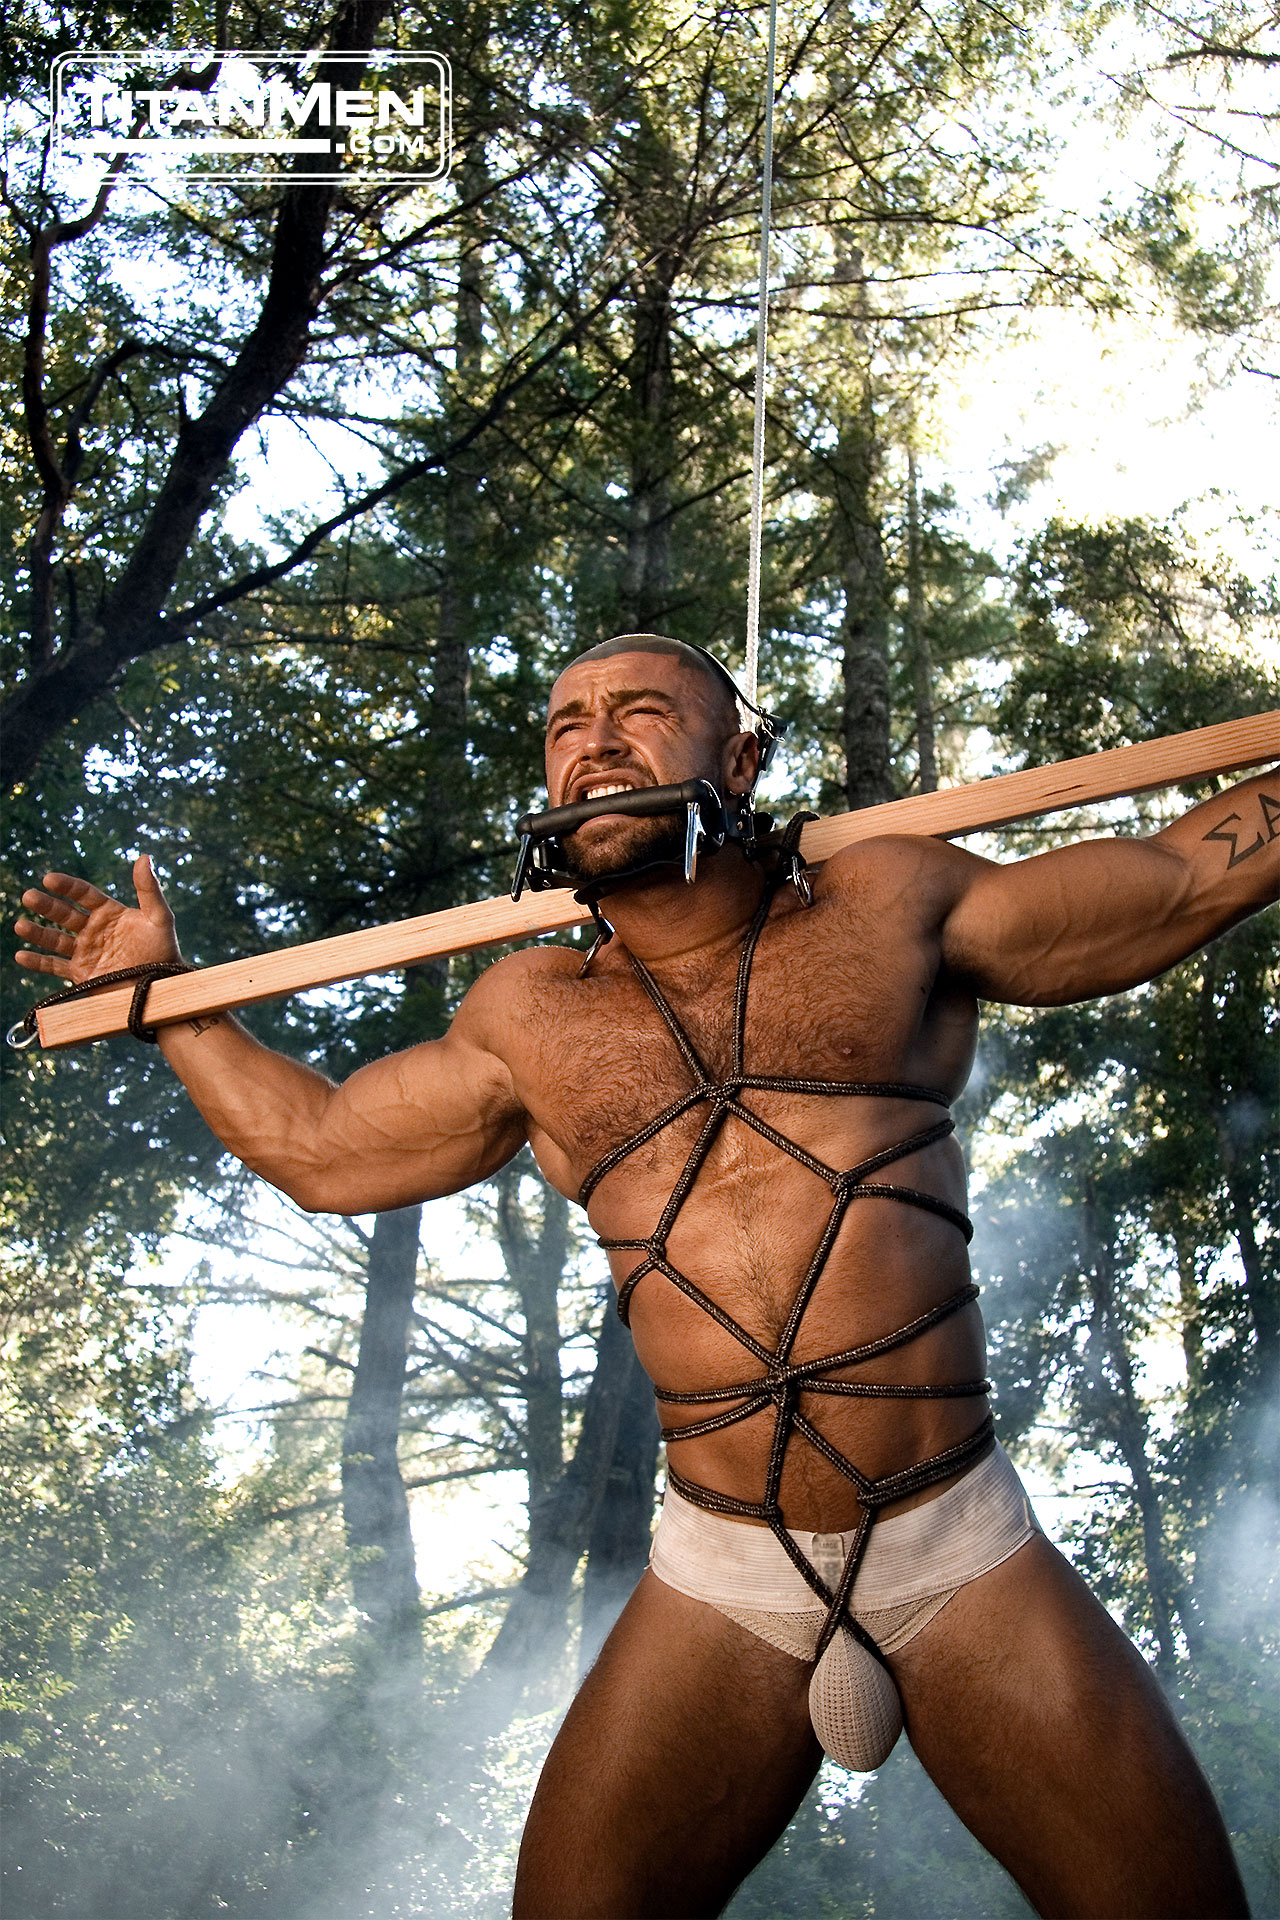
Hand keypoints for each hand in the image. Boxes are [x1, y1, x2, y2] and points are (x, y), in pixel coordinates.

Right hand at [15, 857, 182, 985]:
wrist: (162, 987)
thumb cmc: (164, 951)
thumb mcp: (159, 918)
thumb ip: (149, 890)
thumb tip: (144, 857)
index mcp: (108, 913)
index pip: (83, 894)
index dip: (66, 886)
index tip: (49, 879)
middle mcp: (93, 930)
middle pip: (64, 914)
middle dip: (46, 906)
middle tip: (28, 896)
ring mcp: (85, 952)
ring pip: (55, 940)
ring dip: (37, 932)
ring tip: (20, 925)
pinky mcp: (81, 974)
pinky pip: (54, 967)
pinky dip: (38, 962)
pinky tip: (21, 955)